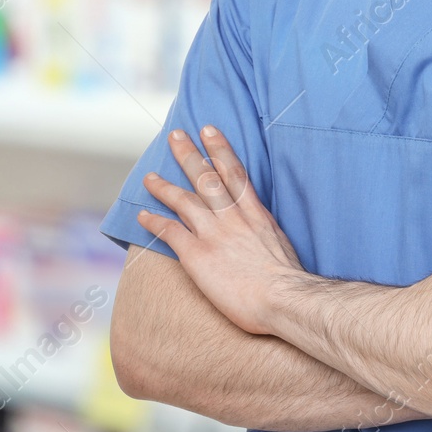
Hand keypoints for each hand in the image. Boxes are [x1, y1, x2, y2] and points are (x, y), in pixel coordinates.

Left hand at [138, 125, 302, 335]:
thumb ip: (264, 230)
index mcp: (256, 215)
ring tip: (149, 177)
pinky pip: (171, 232)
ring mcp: (214, 234)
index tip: (209, 131)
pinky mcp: (198, 255)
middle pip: (206, 178)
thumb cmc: (289, 281)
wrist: (284, 300)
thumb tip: (259, 227)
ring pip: (184, 200)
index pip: (235, 173)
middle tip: (175, 135)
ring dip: (164, 187)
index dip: (220, 149)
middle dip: (189, 155)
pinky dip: (155, 222)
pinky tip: (142, 216)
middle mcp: (233, 218)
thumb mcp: (281, 244)